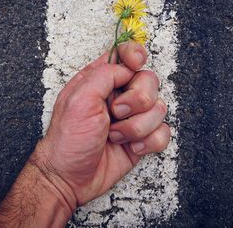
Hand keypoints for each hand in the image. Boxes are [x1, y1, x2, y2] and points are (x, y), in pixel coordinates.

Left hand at [35, 41, 170, 209]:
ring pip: (159, 108)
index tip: (135, 65)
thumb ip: (104, 75)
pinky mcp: (142, 137)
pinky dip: (149, 141)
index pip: (125, 54)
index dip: (135, 55)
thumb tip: (128, 69)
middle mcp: (119, 94)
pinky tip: (131, 147)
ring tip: (114, 135)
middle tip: (116, 113)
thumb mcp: (79, 99)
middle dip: (137, 100)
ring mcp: (132, 116)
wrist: (70, 177)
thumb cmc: (68, 139)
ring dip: (137, 126)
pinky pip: (163, 132)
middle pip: (149, 80)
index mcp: (101, 80)